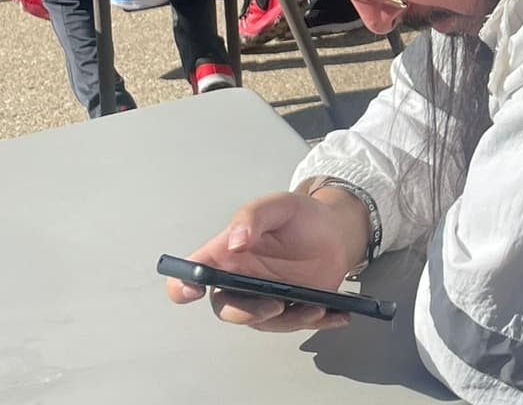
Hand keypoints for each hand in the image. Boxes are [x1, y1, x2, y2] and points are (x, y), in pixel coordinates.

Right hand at [164, 191, 358, 331]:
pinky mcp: (290, 310)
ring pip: (264, 322)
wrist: (336, 229)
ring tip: (316, 307)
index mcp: (225, 255)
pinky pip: (297, 323)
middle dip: (246, 313)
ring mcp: (263, 299)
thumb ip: (252, 216)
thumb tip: (235, 241)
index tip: (193, 289)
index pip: (189, 276)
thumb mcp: (278, 205)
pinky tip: (336, 316)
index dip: (182, 287)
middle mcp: (239, 282)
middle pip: (227, 309)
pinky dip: (317, 323)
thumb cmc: (300, 217)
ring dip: (289, 320)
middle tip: (274, 304)